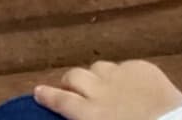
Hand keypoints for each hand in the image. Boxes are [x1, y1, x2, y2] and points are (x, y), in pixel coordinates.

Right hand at [32, 63, 181, 119]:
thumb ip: (88, 119)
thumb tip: (83, 116)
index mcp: (89, 113)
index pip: (60, 100)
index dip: (46, 95)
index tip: (37, 91)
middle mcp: (100, 90)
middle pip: (74, 77)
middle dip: (69, 82)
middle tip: (69, 89)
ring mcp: (122, 75)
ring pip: (98, 67)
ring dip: (94, 75)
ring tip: (98, 84)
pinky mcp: (143, 67)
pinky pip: (125, 66)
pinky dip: (122, 74)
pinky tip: (128, 83)